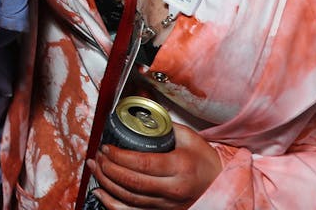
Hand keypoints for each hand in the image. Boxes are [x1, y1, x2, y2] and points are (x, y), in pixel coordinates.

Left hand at [87, 123, 222, 209]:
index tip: (106, 148)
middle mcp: (174, 189)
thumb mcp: (189, 137)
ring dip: (107, 183)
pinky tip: (100, 193)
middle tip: (99, 156)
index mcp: (180, 167)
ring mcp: (168, 205)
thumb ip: (163, 126)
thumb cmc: (204, 160)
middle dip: (109, 169)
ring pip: (129, 198)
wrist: (220, 184)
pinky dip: (112, 204)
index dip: (119, 156)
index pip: (143, 163)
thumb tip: (139, 115)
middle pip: (132, 183)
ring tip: (96, 168)